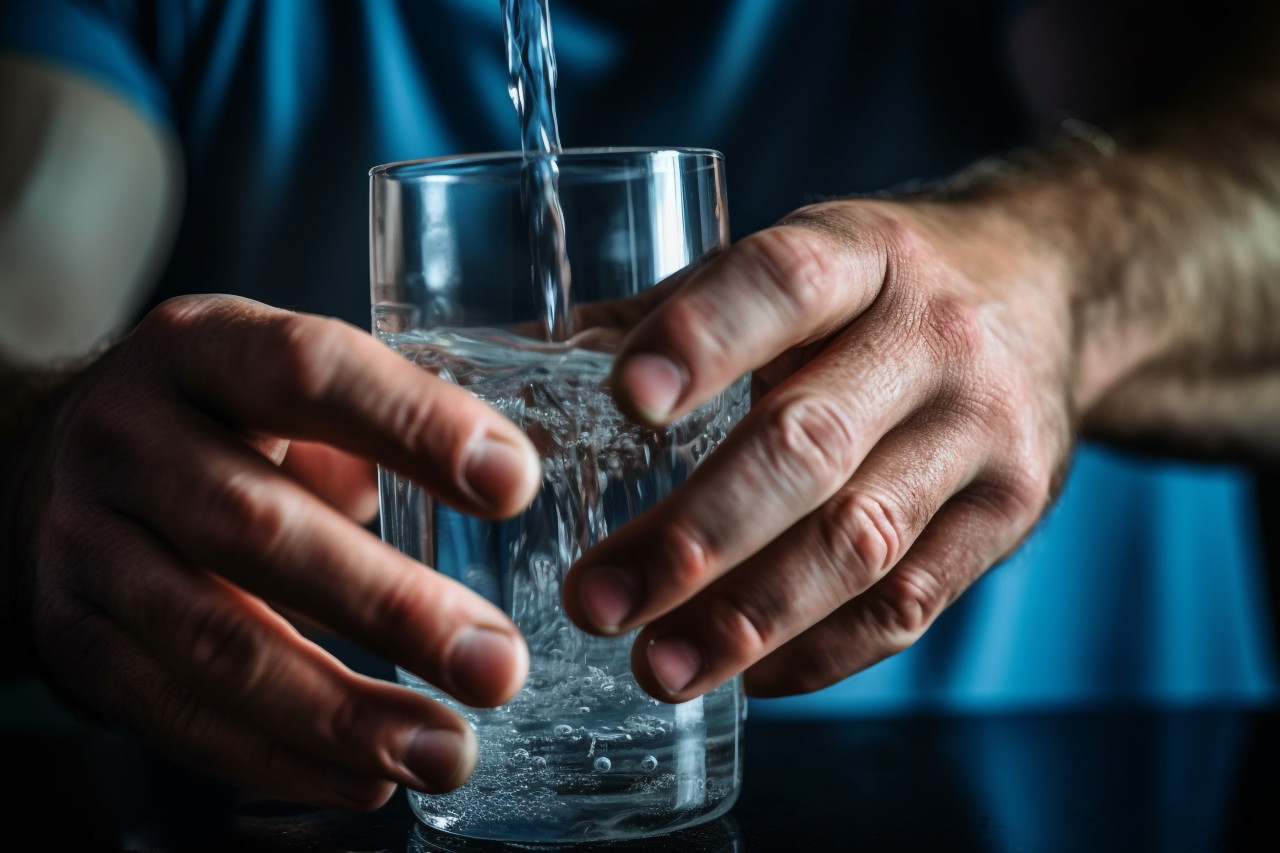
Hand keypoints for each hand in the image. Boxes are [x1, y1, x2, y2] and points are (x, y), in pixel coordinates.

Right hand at [4, 295, 540, 808]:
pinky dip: (281, 757)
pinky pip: (177, 715)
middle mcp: (127, 437)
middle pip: (259, 527)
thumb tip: (514, 480)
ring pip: (215, 641)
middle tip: (498, 664)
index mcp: (199, 348)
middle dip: (392, 607)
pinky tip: (368, 778)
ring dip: (342, 712)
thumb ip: (376, 420)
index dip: (415, 427)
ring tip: (446, 751)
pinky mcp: (72, 638)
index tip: (516, 485)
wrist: (49, 473)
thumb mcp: (276, 386)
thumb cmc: (215, 425)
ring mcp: (86, 542)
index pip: (307, 370)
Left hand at [562, 199, 1075, 700]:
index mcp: (861, 254)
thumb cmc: (875, 288)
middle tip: (596, 600)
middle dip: (695, 535)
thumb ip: (669, 312)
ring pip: (860, 543)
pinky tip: (748, 674)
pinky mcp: (1012, 512)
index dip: (703, 340)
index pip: (782, 285)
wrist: (1050, 291)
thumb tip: (507, 364)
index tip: (622, 402)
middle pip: (811, 445)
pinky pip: (909, 605)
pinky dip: (819, 651)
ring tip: (656, 667)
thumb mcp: (797, 262)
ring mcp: (985, 431)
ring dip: (749, 619)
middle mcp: (935, 337)